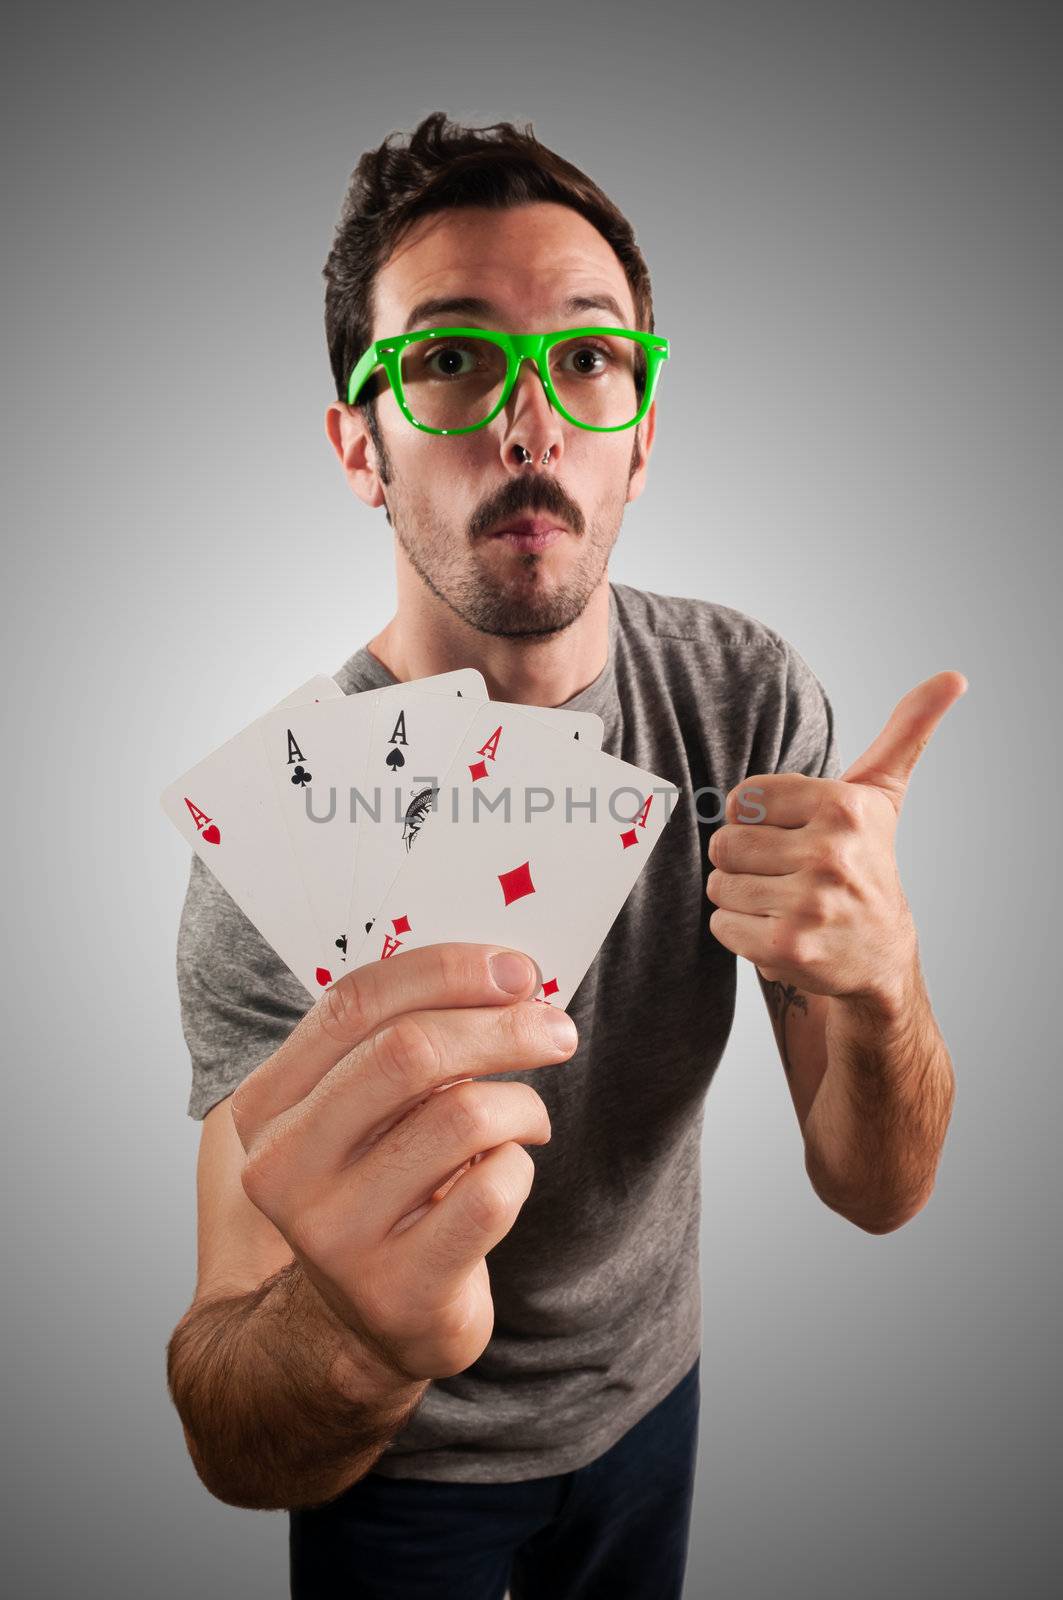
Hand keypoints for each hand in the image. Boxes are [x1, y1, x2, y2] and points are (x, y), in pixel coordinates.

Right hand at [229, 944, 577, 1384]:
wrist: (367, 1321)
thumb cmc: (380, 1185)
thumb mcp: (362, 1109)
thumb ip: (399, 1039)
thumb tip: (503, 975)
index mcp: (267, 1104)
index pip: (353, 1004)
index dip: (446, 972)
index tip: (515, 969)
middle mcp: (284, 1169)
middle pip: (409, 1054)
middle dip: (501, 1028)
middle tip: (555, 1030)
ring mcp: (335, 1236)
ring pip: (461, 1119)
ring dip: (520, 1105)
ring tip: (529, 1118)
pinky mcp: (397, 1290)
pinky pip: (491, 1194)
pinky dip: (518, 1168)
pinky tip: (507, 1175)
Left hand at [706, 671, 967, 1006]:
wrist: (880, 954)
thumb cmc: (867, 862)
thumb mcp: (882, 794)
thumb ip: (906, 730)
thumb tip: (955, 676)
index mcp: (843, 805)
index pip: (741, 799)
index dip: (755, 820)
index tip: (792, 836)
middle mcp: (831, 852)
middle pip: (724, 843)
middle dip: (744, 862)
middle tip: (786, 875)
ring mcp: (811, 903)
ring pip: (720, 885)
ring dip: (742, 898)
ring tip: (785, 903)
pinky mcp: (790, 947)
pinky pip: (721, 926)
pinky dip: (740, 933)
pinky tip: (780, 931)